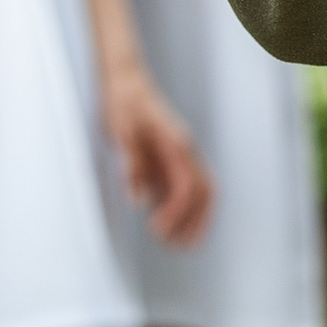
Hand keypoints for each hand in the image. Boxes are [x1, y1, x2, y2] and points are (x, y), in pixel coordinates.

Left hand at [103, 67, 213, 244]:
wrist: (125, 80)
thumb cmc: (122, 103)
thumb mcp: (121, 132)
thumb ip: (133, 166)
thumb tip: (140, 201)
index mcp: (177, 145)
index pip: (188, 187)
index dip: (177, 213)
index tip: (158, 231)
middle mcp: (185, 151)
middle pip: (205, 192)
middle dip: (195, 222)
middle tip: (175, 246)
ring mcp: (180, 153)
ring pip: (201, 190)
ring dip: (194, 218)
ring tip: (178, 243)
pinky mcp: (170, 156)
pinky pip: (187, 185)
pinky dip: (183, 207)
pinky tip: (165, 221)